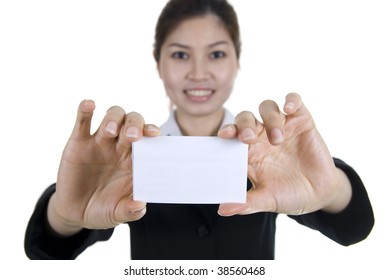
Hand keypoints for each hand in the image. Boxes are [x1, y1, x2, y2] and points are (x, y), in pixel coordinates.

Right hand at [47, 100, 159, 235]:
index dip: (152, 133)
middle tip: (133, 136)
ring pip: (112, 117)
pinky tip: (89, 104)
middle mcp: (120, 147)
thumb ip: (130, 211)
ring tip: (111, 131)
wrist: (75, 213)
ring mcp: (100, 142)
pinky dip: (85, 110)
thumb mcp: (116, 214)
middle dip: (135, 125)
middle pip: (133, 122)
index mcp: (134, 160)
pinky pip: (82, 121)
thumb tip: (140, 206)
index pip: (148, 139)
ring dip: (114, 119)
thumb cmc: (103, 210)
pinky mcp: (78, 142)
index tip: (155, 135)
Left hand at [217, 93, 351, 215]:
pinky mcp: (302, 121)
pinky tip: (290, 108)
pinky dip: (292, 100)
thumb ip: (247, 203)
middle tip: (249, 138)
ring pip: (267, 108)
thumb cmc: (288, 195)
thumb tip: (223, 210)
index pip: (232, 136)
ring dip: (269, 119)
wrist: (319, 194)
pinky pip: (295, 102)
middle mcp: (262, 137)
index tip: (223, 136)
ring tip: (278, 139)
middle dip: (244, 124)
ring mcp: (282, 127)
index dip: (226, 132)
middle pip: (246, 118)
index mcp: (249, 153)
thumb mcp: (268, 200)